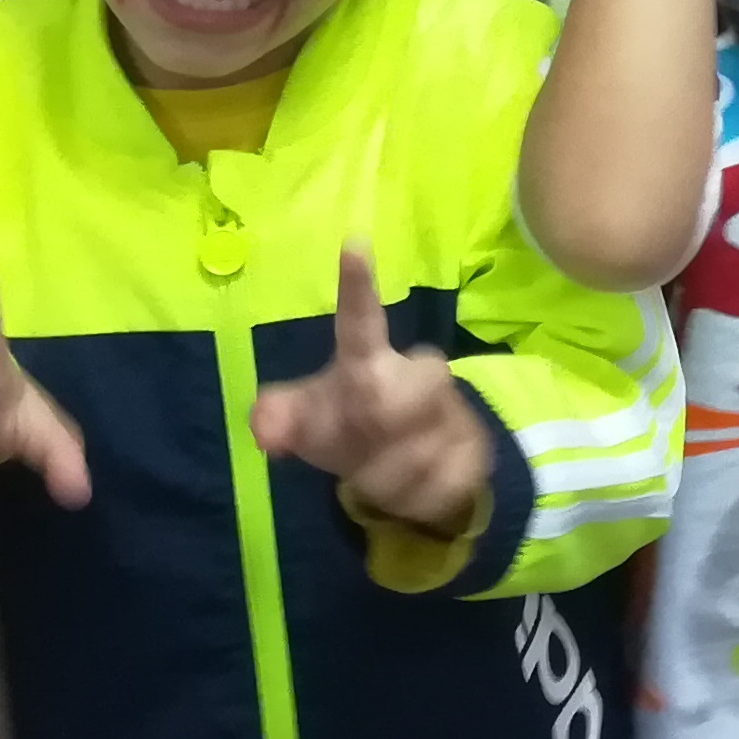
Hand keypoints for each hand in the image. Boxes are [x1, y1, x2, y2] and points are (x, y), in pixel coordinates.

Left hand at [249, 244, 487, 533]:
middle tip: (367, 443)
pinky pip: (445, 479)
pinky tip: (410, 484)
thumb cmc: (348, 425)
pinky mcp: (473, 447)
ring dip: (391, 471)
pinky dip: (419, 494)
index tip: (353, 245)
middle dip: (391, 420)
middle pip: (417, 384)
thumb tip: (264, 428)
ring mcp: (448, 408)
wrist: (414, 465)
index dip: (355, 284)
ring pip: (423, 446)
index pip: (358, 319)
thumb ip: (280, 420)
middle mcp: (412, 374)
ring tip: (377, 470)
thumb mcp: (307, 423)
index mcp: (364, 361)